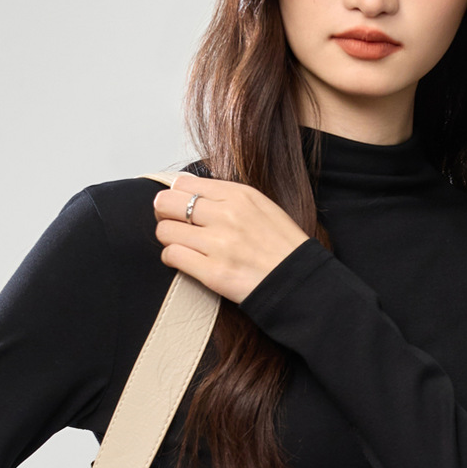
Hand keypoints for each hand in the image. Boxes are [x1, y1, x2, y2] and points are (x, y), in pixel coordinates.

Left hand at [153, 175, 309, 303]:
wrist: (301, 284)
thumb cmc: (284, 249)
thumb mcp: (263, 208)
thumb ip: (230, 199)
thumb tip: (195, 194)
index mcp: (240, 195)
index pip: (184, 183)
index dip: (176, 196)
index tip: (180, 208)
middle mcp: (227, 215)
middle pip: (167, 203)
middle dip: (165, 215)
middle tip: (173, 225)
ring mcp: (219, 244)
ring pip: (165, 230)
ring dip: (169, 239)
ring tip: (182, 246)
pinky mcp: (212, 272)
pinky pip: (171, 256)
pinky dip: (171, 258)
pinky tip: (183, 262)